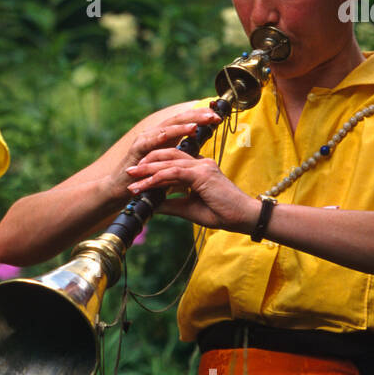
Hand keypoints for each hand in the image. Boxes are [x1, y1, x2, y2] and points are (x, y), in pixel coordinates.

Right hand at [110, 105, 221, 196]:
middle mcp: (155, 134)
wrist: (120, 191)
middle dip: (198, 116)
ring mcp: (145, 139)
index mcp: (163, 137)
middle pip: (180, 119)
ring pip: (170, 125)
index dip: (201, 118)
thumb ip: (181, 160)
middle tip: (216, 114)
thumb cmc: (144, 180)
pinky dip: (170, 134)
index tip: (219, 117)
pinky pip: (156, 139)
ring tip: (204, 120)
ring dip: (188, 123)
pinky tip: (184, 131)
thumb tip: (200, 158)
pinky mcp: (138, 148)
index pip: (185, 123)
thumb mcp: (168, 168)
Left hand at [124, 149, 259, 233]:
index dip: (154, 168)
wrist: (244, 218)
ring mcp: (202, 166)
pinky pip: (174, 172)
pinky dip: (157, 178)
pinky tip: (145, 184)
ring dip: (148, 170)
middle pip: (168, 156)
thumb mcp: (190, 209)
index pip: (172, 163)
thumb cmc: (222, 214)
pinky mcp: (202, 174)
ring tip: (132, 177)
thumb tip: (153, 205)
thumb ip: (172, 204)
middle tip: (129, 172)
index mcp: (199, 169)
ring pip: (168, 162)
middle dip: (146, 163)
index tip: (137, 178)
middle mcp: (201, 163)